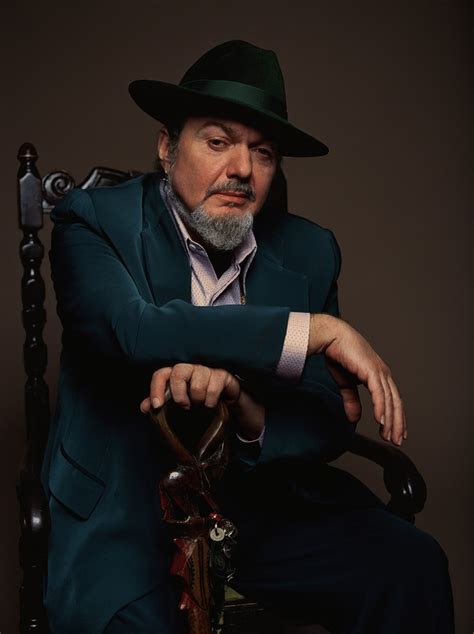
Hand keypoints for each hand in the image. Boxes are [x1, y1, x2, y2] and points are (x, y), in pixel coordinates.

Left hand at [140, 363, 240, 411]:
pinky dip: (211, 399)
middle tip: (184, 406)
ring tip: (199, 405)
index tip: (157, 405)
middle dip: (179, 393)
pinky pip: (214, 386)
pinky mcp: (222, 375)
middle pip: (178, 373)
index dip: (156, 389)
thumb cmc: (198, 399)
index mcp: (176, 373)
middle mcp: (190, 368)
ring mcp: (206, 370)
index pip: (161, 375)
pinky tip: (210, 405)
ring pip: (198, 381)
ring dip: (198, 398)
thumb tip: (144, 407)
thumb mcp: (178, 402)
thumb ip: (160, 403)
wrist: (225, 400)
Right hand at [309, 314, 405, 445]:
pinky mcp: (371, 370)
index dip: (396, 417)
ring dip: (390, 420)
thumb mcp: (346, 384)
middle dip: (397, 423)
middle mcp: (383, 373)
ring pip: (389, 400)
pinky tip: (380, 420)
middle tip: (396, 440)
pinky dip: (381, 408)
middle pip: (395, 403)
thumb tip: (355, 419)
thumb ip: (352, 401)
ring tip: (389, 435)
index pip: (392, 400)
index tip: (396, 433)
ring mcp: (379, 371)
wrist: (331, 338)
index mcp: (379, 375)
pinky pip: (379, 393)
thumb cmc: (338, 355)